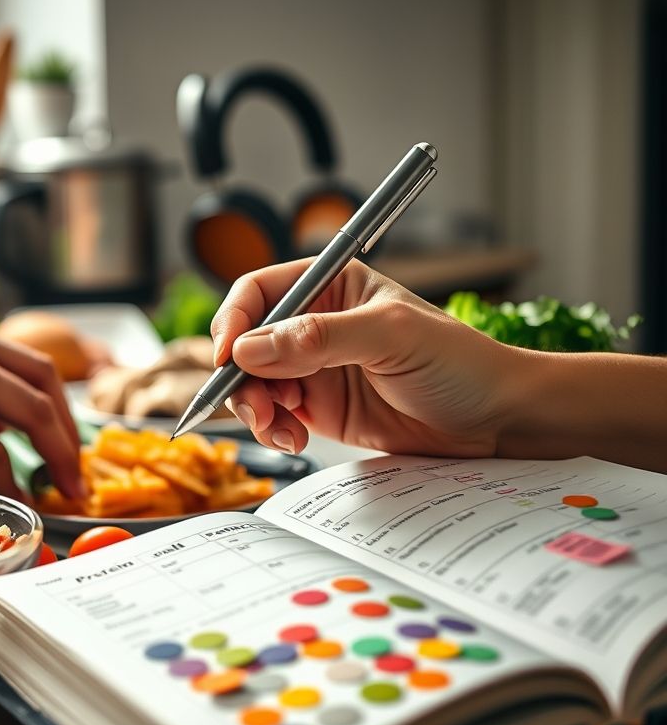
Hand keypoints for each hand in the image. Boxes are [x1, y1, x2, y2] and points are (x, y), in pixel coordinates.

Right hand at [211, 259, 520, 457]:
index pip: (260, 292)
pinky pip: (275, 416)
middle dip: (241, 376)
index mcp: (332, 286)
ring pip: (253, 383)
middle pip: (247, 343)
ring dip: (255, 408)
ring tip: (282, 429)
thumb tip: (252, 348)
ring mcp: (314, 369)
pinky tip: (295, 438)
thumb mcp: (391, 337)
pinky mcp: (319, 408)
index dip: (235, 321)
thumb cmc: (460, 362)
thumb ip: (319, 338)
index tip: (227, 356)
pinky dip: (274, 429)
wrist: (495, 421)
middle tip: (258, 406)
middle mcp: (316, 324)